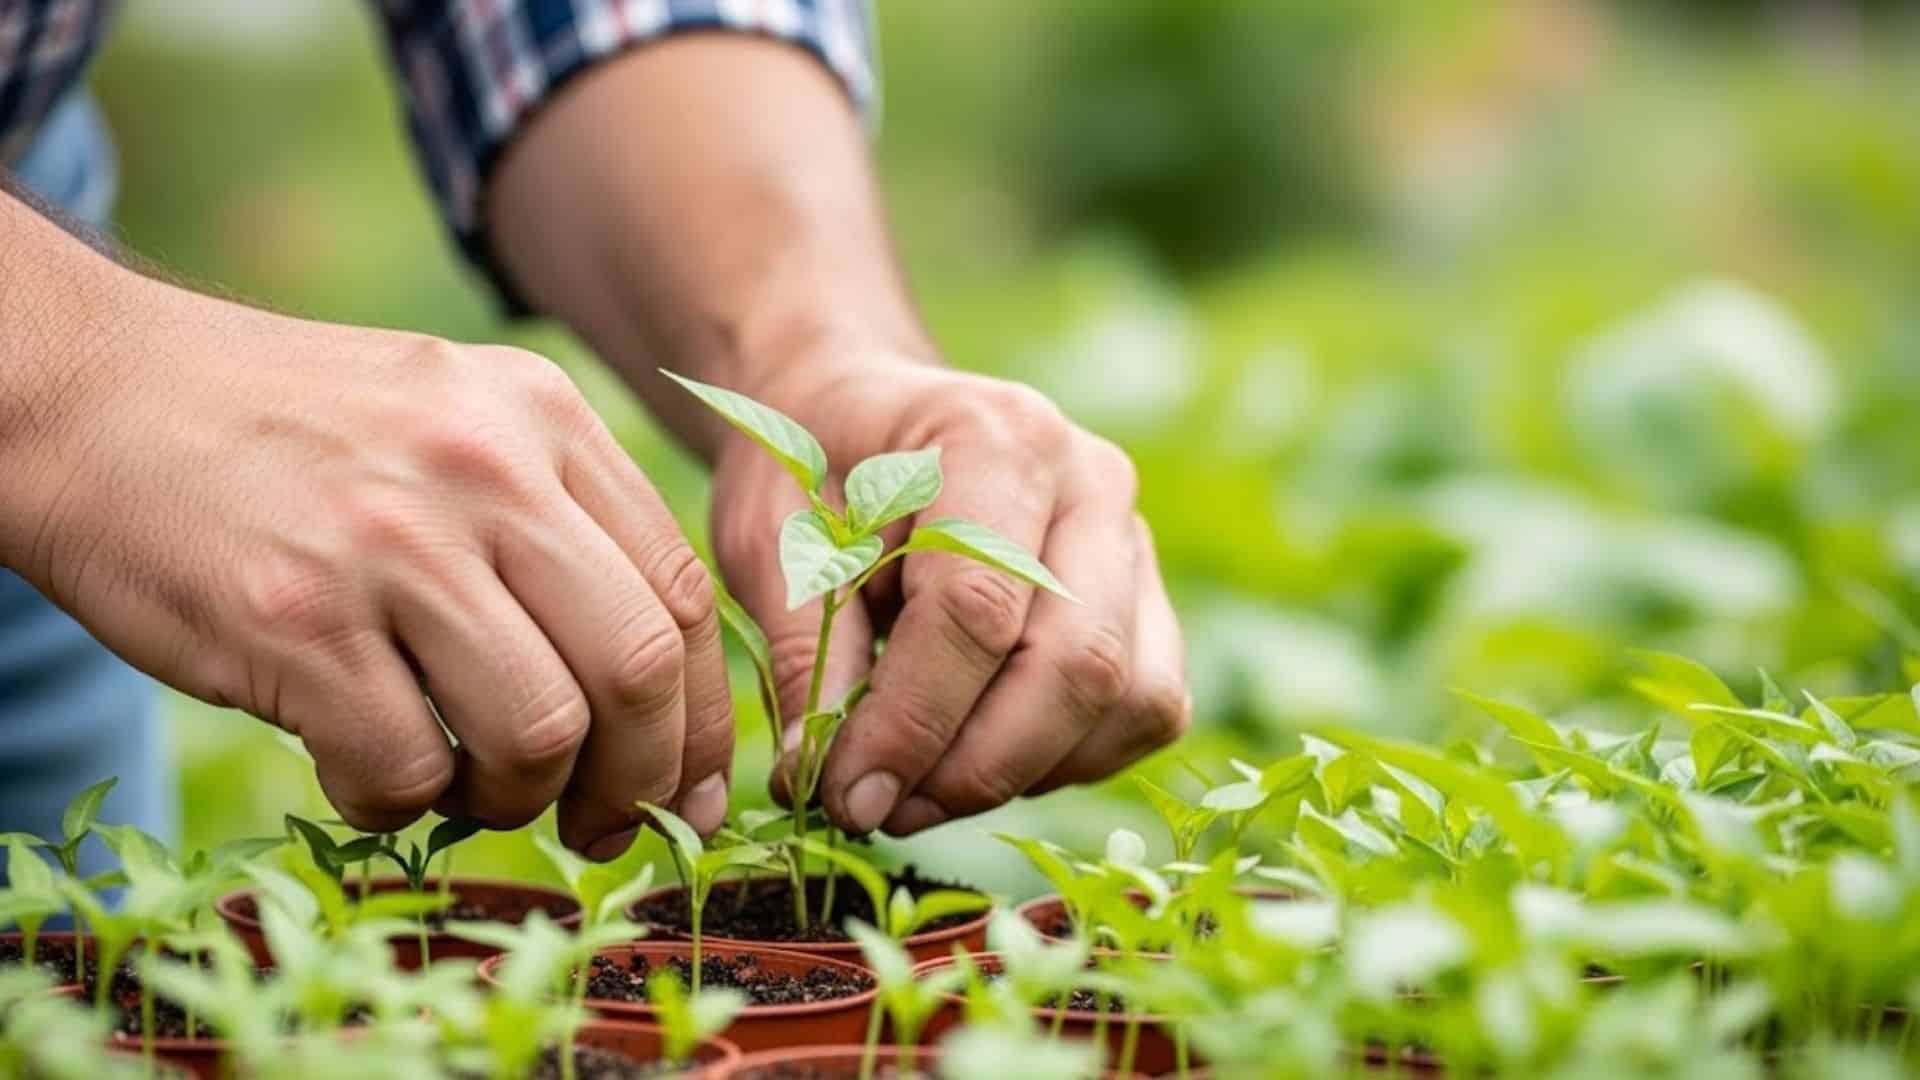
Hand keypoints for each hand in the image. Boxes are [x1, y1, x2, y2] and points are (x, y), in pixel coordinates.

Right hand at [1, 277, 733, 856]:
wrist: (97, 394)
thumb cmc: (294, 436)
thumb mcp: (458, 420)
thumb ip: (562, 524)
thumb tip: (662, 699)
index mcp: (545, 420)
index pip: (682, 593)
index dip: (700, 718)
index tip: (685, 789)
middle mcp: (487, 469)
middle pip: (640, 667)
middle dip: (639, 779)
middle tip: (602, 824)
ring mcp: (393, 543)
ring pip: (539, 730)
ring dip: (516, 799)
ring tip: (465, 788)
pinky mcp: (296, 620)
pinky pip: (403, 770)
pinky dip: (397, 805)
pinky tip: (363, 771)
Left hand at [709, 357, 1188, 835]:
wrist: (860, 421)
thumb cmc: (811, 474)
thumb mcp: (773, 542)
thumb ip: (804, 657)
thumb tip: (821, 780)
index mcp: (995, 436)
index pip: (978, 606)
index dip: (914, 721)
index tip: (848, 793)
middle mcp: (1092, 482)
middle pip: (1077, 663)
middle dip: (977, 767)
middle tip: (884, 810)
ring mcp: (1134, 540)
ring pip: (1127, 700)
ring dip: (1023, 773)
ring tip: (921, 789)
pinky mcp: (1149, 600)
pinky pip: (1144, 712)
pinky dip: (1067, 761)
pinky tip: (980, 755)